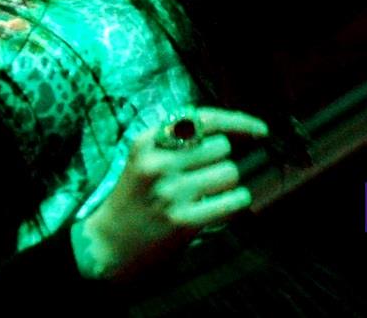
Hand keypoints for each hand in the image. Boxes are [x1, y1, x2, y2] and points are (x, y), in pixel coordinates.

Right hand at [70, 107, 267, 281]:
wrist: (106, 246)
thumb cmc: (133, 199)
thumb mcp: (143, 160)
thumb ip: (176, 142)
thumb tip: (230, 132)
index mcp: (145, 142)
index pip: (201, 119)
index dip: (238, 121)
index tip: (260, 129)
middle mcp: (157, 163)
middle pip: (220, 146)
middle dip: (220, 161)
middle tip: (203, 177)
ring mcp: (170, 193)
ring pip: (229, 172)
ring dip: (226, 184)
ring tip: (205, 195)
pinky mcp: (183, 221)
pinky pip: (232, 201)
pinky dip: (235, 203)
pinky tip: (219, 207)